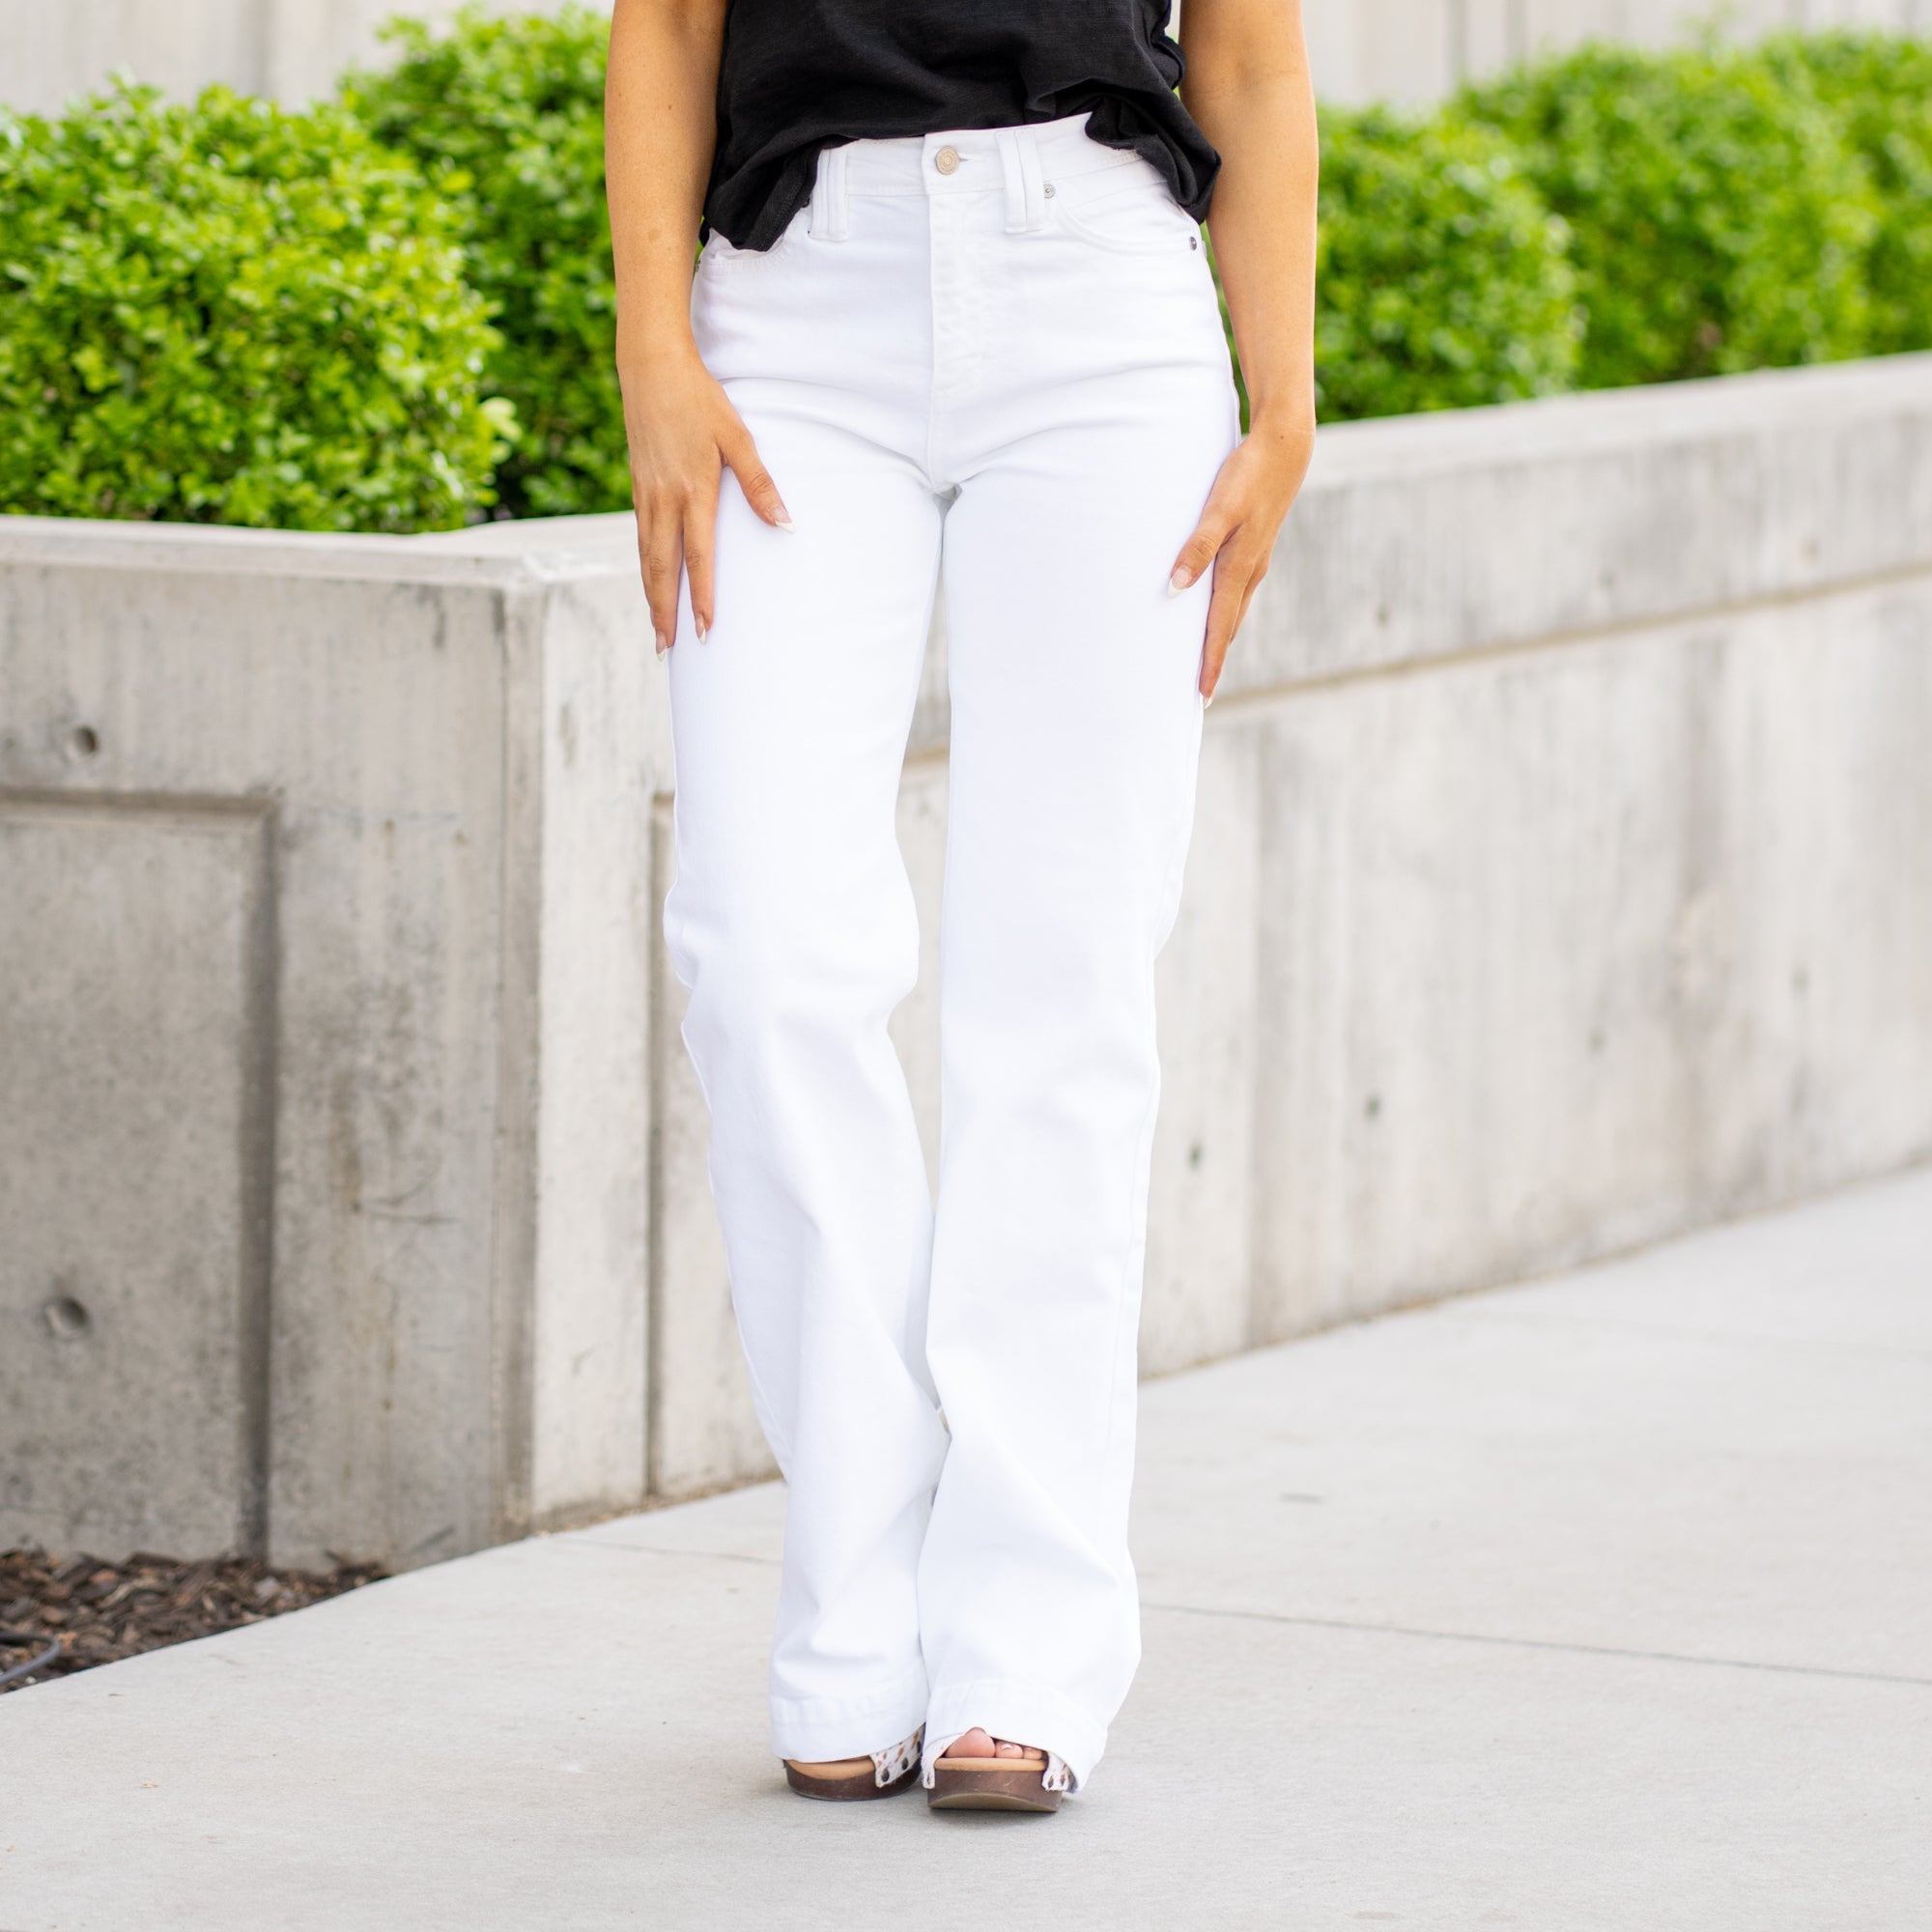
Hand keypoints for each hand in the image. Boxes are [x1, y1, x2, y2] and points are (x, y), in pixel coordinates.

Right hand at [616, 338, 790, 654]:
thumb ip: (759, 483)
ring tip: (657, 631)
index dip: (700, 596)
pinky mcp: (637, 487)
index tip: (704, 630)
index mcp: (692, 491)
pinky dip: (645, 568)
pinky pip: (640, 538)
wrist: (650, 367)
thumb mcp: (737, 436)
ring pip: (646, 557)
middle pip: (662, 568)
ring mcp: (646, 494)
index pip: (699, 556)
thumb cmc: (700, 400)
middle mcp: (663, 499)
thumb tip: (785, 523)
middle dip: (665, 612)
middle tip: (668, 650)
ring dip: (652, 597)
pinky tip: (651, 583)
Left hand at [1168, 410, 1314, 701]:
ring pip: (1233, 611)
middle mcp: (1250, 573)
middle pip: (1228, 628)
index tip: (1202, 696)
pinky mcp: (1254, 548)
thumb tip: (1176, 587)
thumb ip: (1196, 546)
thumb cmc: (1247, 475)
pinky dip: (1223, 612)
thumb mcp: (1219, 509)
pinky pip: (1235, 592)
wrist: (1285, 448)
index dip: (1210, 662)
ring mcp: (1255, 562)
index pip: (1220, 628)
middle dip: (1213, 660)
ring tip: (1202, 661)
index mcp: (1239, 569)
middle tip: (1199, 692)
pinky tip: (1212, 612)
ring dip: (1219, 637)